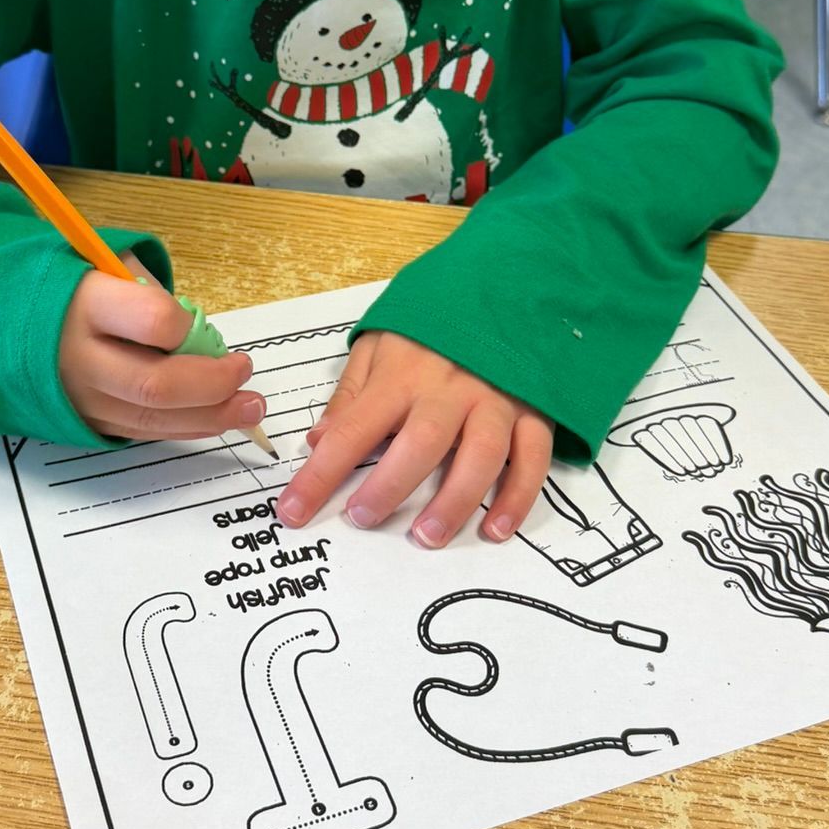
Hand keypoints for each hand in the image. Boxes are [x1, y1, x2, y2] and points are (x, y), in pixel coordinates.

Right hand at [59, 272, 265, 441]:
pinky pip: (143, 433)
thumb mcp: (107, 266)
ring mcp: (82, 398)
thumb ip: (150, 294)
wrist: (7, 324)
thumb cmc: (73, 287)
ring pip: (153, 419)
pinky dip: (185, 427)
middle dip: (212, 384)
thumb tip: (199, 337)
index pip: (154, 322)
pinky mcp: (87, 422)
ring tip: (249, 407)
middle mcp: (80, 358)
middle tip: (244, 373)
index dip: (187, 328)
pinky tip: (216, 418)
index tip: (199, 326)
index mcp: (86, 305)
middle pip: (156, 385)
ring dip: (210, 417)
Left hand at [275, 332, 553, 547]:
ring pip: (480, 455)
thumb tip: (318, 441)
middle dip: (389, 486)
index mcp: (403, 373)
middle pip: (421, 442)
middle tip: (362, 519)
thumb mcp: (381, 344)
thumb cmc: (434, 329)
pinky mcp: (534, 413)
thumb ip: (351, 393)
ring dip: (454, 501)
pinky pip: (531, 459)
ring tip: (427, 536)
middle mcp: (450, 389)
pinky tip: (495, 529)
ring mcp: (496, 401)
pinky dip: (518, 498)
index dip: (320, 474)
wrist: (507, 291)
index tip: (293, 511)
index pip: (353, 429)